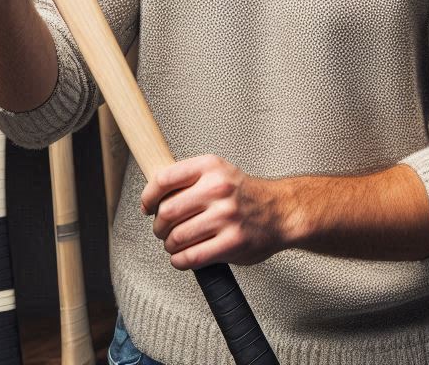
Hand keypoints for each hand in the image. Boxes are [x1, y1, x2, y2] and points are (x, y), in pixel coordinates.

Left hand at [141, 155, 286, 269]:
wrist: (280, 211)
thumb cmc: (244, 194)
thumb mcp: (218, 172)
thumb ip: (189, 179)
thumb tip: (153, 195)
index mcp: (210, 167)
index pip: (164, 179)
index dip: (148, 196)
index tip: (147, 206)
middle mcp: (218, 189)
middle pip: (167, 211)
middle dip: (159, 225)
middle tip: (162, 229)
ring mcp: (225, 217)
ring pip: (176, 237)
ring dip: (169, 245)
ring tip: (175, 243)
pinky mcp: (231, 243)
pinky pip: (191, 258)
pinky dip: (179, 261)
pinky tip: (183, 257)